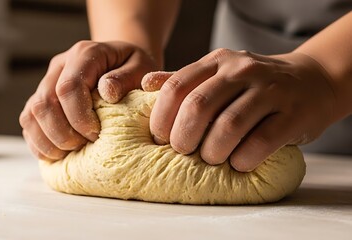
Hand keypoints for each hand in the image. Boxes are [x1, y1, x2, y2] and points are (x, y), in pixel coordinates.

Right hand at [20, 41, 157, 160]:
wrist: (123, 64)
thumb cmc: (135, 69)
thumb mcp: (143, 67)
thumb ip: (127, 77)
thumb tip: (107, 92)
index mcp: (85, 54)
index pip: (69, 87)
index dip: (79, 116)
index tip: (96, 134)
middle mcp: (60, 65)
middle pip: (44, 103)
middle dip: (63, 133)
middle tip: (84, 146)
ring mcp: (47, 81)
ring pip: (31, 114)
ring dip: (48, 141)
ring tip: (72, 152)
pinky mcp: (41, 98)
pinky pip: (28, 122)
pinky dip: (39, 143)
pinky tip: (58, 154)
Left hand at [142, 48, 335, 171]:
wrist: (312, 81)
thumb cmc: (255, 85)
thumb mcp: (219, 73)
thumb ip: (184, 80)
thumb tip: (146, 84)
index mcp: (217, 61)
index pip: (176, 86)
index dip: (161, 117)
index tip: (161, 138)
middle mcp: (241, 70)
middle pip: (198, 106)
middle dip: (183, 137)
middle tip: (183, 152)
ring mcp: (270, 90)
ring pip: (229, 125)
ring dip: (213, 152)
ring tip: (212, 159)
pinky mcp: (293, 113)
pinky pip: (261, 141)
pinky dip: (243, 159)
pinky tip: (239, 163)